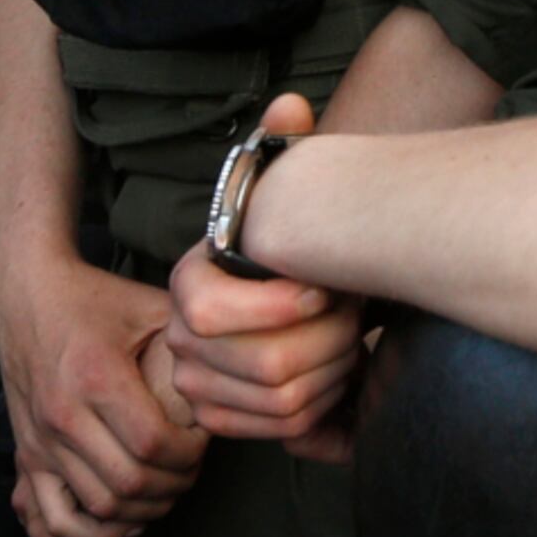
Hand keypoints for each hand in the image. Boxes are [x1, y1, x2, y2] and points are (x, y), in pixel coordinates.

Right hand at [0, 246, 207, 536]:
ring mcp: (40, 441)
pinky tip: (124, 510)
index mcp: (98, 377)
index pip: (154, 444)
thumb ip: (192, 338)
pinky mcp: (27, 455)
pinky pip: (56, 515)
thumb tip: (241, 366)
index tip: (203, 441)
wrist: (26, 299)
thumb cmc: (97, 300)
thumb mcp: (151, 306)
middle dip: (173, 485)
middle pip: (128, 483)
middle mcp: (63, 415)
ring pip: (98, 506)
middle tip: (191, 469)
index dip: (189, 454)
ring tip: (166, 487)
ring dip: (141, 509)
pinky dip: (94, 526)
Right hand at [166, 96, 364, 456]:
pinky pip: (285, 432)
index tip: (323, 289)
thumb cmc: (295, 240)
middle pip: (265, 364)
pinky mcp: (225, 422)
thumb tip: (290, 104)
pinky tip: (342, 373)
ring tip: (352, 338)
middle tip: (355, 313)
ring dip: (336, 371)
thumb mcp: (287, 191)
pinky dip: (328, 407)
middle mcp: (181, 343)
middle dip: (330, 340)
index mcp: (189, 285)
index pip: (208, 312)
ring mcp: (198, 388)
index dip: (275, 306)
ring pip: (284, 403)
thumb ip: (285, 145)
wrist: (295, 292)